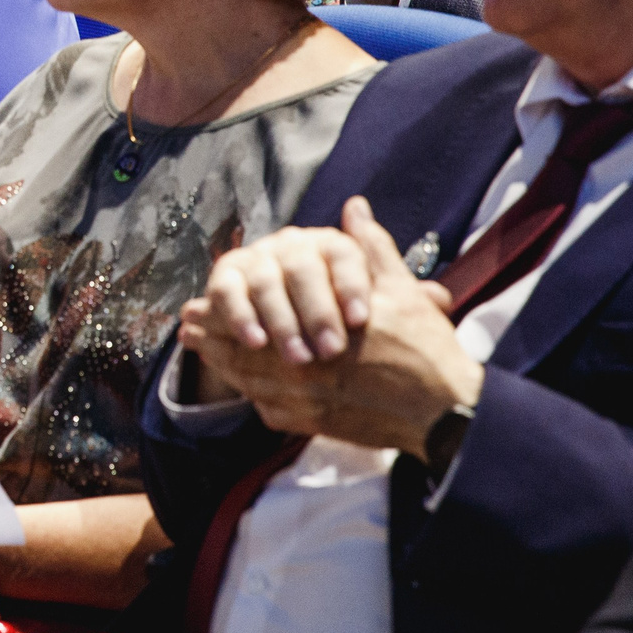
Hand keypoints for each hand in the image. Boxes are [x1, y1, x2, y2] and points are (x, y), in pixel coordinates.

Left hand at [178, 199, 481, 457]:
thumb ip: (369, 249)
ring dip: (223, 365)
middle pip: (242, 352)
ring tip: (201, 350)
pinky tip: (244, 388)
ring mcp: (306, 401)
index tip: (199, 303)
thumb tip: (354, 208)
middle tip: (187, 327)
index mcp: (315, 328)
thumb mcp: (398, 290)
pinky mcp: (316, 425)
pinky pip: (271, 411)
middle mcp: (303, 367)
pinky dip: (253, 397)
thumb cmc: (424, 347)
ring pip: (250, 382)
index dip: (224, 309)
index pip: (255, 316)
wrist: (445, 413)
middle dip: (213, 337)